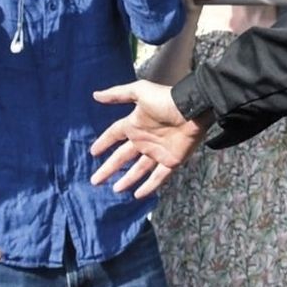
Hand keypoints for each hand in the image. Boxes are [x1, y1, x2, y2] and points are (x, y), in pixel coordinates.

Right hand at [88, 80, 205, 196]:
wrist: (193, 109)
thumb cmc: (166, 100)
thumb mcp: (140, 91)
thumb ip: (117, 94)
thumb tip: (95, 95)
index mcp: (135, 125)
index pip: (114, 135)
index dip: (104, 142)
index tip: (93, 152)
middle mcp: (144, 140)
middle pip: (122, 157)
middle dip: (109, 168)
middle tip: (95, 180)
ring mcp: (157, 152)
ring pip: (138, 170)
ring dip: (127, 179)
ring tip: (115, 189)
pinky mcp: (171, 161)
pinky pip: (158, 177)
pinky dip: (149, 186)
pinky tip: (137, 195)